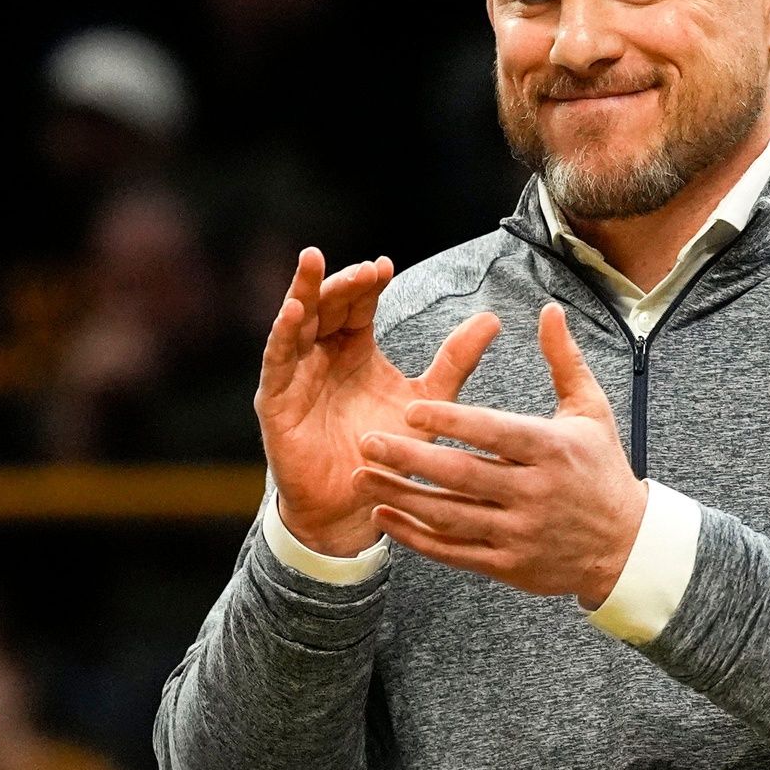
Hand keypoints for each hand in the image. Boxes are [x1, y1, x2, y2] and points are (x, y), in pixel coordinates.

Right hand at [255, 247, 501, 556]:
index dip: (368, 283)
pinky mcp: (276, 400)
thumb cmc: (389, 453)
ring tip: (313, 262)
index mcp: (356, 349)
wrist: (359, 507)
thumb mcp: (428, 400)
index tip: (385, 267)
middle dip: (343, 283)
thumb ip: (456, 360)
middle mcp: (323, 354)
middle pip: (327, 304)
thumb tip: (493, 319)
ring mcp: (296, 375)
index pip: (358, 303)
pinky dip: (283, 333)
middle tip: (365, 270)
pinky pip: (276, 360)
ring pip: (297, 321)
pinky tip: (293, 311)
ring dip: (305, 292)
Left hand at [353, 303, 645, 606]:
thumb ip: (563, 360)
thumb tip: (548, 309)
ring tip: (362, 477)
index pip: (493, 432)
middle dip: (409, 458)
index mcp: (551, 450)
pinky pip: (453, 552)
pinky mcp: (508, 566)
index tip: (410, 410)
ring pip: (450, 516)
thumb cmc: (602, 468)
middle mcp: (534, 493)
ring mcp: (520, 533)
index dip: (450, 422)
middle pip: (461, 475)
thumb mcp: (591, 410)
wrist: (625, 546)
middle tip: (367, 440)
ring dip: (401, 497)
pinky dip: (415, 538)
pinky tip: (384, 517)